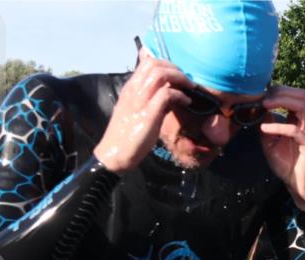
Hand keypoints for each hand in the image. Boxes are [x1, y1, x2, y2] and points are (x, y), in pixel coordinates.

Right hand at [93, 48, 193, 173]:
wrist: (115, 153)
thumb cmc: (128, 134)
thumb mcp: (139, 110)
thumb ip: (151, 97)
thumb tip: (169, 90)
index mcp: (131, 87)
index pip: (147, 61)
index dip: (166, 63)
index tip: (178, 74)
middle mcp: (134, 90)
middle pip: (155, 64)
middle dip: (175, 68)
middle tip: (186, 80)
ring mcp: (140, 100)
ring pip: (160, 74)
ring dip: (179, 78)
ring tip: (189, 87)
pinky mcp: (148, 114)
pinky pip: (166, 94)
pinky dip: (180, 95)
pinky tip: (186, 102)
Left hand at [259, 86, 304, 211]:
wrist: (300, 188)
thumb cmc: (287, 166)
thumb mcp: (270, 142)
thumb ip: (266, 125)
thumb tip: (256, 109)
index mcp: (303, 121)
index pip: (295, 95)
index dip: (278, 91)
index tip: (260, 95)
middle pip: (302, 95)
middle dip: (280, 92)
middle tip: (262, 98)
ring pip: (303, 105)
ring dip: (281, 102)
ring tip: (264, 105)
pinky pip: (295, 130)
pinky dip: (278, 126)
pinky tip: (264, 129)